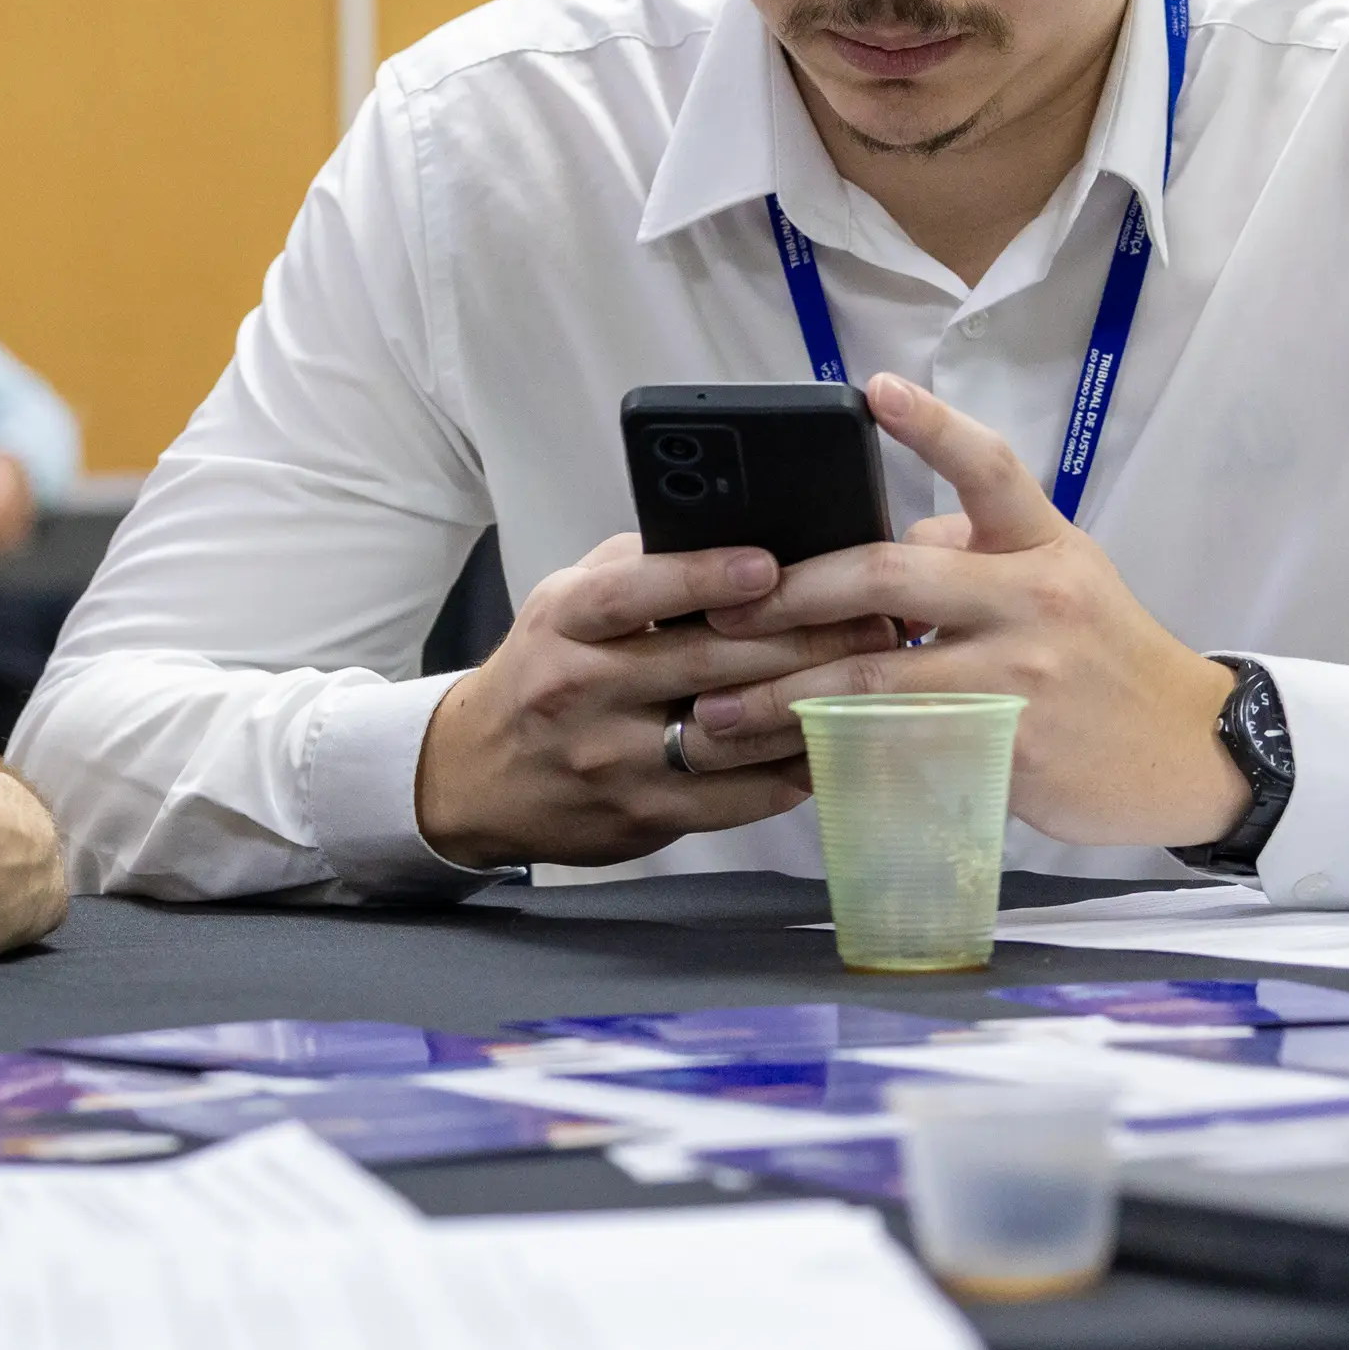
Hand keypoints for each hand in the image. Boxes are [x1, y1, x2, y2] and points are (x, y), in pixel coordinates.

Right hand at [411, 535, 903, 869]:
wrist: (476, 776)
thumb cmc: (541, 673)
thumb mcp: (563, 604)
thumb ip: (636, 570)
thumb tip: (732, 533)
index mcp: (563, 624)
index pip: (631, 593)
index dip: (702, 577)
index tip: (768, 564)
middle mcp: (581, 691)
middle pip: (703, 663)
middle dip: (798, 637)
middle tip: (872, 616)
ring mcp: (611, 760)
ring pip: (729, 734)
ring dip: (808, 704)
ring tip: (870, 676)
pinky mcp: (642, 815)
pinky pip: (734, 795)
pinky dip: (789, 770)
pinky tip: (832, 741)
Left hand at [692, 373, 1247, 848]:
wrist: (1194, 752)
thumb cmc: (1108, 658)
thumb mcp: (1061, 580)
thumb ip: (973, 552)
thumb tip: (883, 539)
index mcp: (1043, 545)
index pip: (990, 467)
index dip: (931, 426)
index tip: (873, 388)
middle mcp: (1034, 599)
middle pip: (890, 574)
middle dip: (793, 593)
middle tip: (724, 611)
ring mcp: (1022, 676)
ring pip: (876, 674)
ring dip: (787, 693)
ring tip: (720, 710)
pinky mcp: (1010, 748)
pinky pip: (901, 743)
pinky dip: (836, 751)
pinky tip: (785, 761)